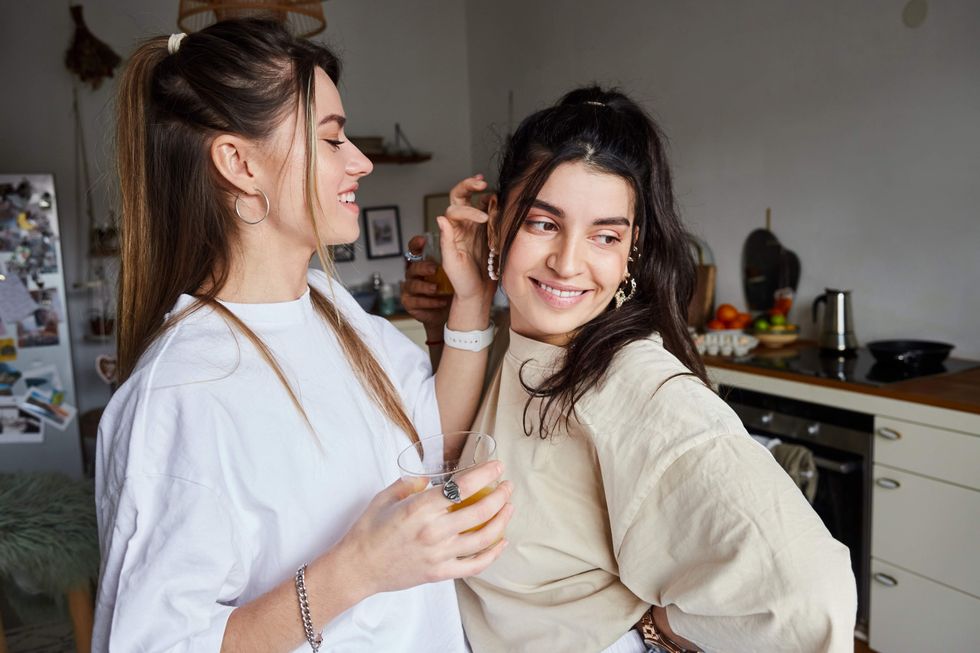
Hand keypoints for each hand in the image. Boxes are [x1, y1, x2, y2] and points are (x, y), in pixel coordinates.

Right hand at [336, 461, 512, 594]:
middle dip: (501, 495)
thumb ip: (409, 484)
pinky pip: (475, 565)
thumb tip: (429, 480)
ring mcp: (440, 554)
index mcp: (420, 507)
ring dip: (502, 521)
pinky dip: (493, 553)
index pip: (463, 486)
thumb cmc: (368, 531)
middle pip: (481, 510)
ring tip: (509, 508)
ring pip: (484, 538)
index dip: (485, 474)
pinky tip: (501, 542)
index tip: (496, 466)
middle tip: (507, 486)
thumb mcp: (384, 497)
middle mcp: (434, 530)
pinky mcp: (440, 573)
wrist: (357, 568)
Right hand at [401, 235, 450, 334]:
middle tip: (434, 269)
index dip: (416, 244)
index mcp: (423, 263)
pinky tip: (440, 302)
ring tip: (436, 289)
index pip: (415, 250)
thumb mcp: (453, 272)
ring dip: (425, 287)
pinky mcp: (409, 303)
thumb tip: (458, 241)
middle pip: (413, 267)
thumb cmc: (450, 289)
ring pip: (413, 285)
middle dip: (423, 267)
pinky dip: (429, 302)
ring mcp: (410, 288)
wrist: (449, 311)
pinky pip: (416, 301)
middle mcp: (414, 274)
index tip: (423, 241)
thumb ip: (451, 258)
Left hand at [437, 174, 496, 305]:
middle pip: (461, 197)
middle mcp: (462, 225)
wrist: (477, 293)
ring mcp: (476, 227)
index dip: (469, 210)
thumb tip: (440, 218)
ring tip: (493, 192)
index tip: (483, 219)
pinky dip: (496, 205)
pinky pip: (492, 213)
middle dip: (469, 186)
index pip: (456, 210)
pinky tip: (501, 203)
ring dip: (484, 194)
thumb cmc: (461, 280)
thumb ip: (446, 239)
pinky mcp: (489, 232)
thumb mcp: (450, 262)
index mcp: (451, 231)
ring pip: (477, 202)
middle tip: (481, 182)